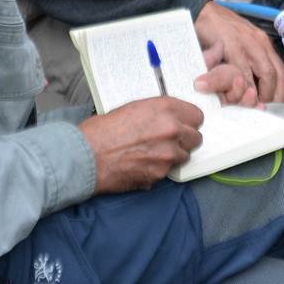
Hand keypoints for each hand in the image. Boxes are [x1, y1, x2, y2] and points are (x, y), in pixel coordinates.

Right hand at [79, 97, 203, 192]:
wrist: (86, 156)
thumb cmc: (103, 130)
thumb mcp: (133, 108)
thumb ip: (158, 112)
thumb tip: (171, 118)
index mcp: (165, 108)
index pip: (196, 115)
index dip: (189, 120)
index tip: (183, 124)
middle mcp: (171, 130)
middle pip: (196, 137)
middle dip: (184, 139)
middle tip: (168, 140)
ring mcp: (168, 154)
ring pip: (184, 156)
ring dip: (173, 155)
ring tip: (152, 152)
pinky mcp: (160, 174)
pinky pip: (168, 171)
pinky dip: (159, 169)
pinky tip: (142, 163)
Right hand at [195, 1, 283, 104]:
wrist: (202, 11)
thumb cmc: (220, 30)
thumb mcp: (240, 45)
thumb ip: (249, 63)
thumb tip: (253, 89)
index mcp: (264, 44)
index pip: (282, 73)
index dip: (283, 94)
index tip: (279, 110)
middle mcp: (261, 43)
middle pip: (278, 75)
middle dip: (276, 98)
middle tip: (267, 113)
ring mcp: (248, 42)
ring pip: (266, 74)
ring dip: (262, 95)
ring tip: (255, 108)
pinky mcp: (232, 43)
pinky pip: (243, 69)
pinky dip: (244, 85)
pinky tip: (240, 95)